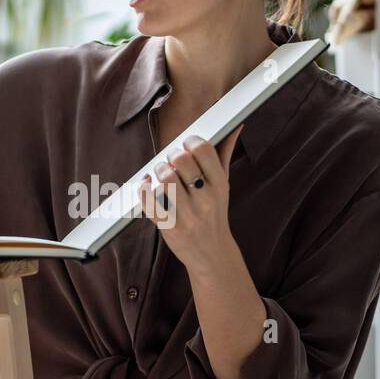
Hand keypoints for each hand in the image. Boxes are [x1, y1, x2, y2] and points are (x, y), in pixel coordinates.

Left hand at [138, 126, 242, 273]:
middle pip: (181, 161)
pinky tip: (146, 186)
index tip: (185, 146)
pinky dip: (143, 190)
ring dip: (157, 172)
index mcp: (220, 184)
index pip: (203, 149)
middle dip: (171, 156)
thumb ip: (225, 153)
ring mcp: (187, 215)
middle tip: (170, 161)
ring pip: (165, 179)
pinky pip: (149, 202)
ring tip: (159, 174)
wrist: (212, 254)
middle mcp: (205, 199)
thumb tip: (236, 124)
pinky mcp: (169, 227)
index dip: (190, 142)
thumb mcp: (224, 184)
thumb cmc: (215, 213)